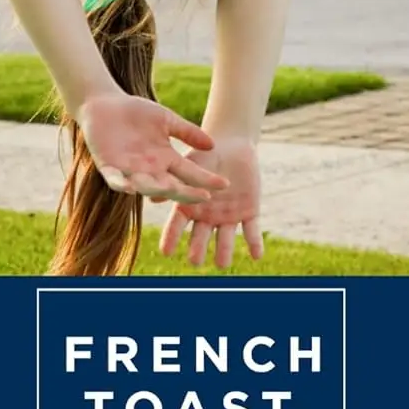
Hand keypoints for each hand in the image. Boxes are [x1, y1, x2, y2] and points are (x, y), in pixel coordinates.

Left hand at [77, 91, 229, 203]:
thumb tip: (213, 145)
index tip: (224, 184)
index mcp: (166, 159)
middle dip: (187, 192)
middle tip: (204, 197)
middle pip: (171, 185)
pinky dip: (122, 184)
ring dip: (157, 189)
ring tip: (172, 189)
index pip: (189, 173)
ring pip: (146, 186)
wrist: (107, 105)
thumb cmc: (138, 112)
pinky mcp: (109, 168)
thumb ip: (187, 131)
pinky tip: (130, 187)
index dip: (205, 179)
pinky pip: (116, 180)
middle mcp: (151, 170)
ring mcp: (130, 171)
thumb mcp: (166, 119)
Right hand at [159, 137, 262, 268]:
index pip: (177, 226)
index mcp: (190, 207)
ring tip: (222, 264)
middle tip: (195, 260)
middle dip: (198, 248)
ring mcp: (228, 217)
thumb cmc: (205, 154)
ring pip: (225, 238)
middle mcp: (207, 217)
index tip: (166, 252)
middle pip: (201, 236)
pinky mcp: (249, 213)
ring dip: (224, 251)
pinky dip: (255, 243)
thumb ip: (175, 181)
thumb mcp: (188, 165)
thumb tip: (152, 195)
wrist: (232, 145)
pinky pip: (252, 230)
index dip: (171, 238)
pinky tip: (256, 255)